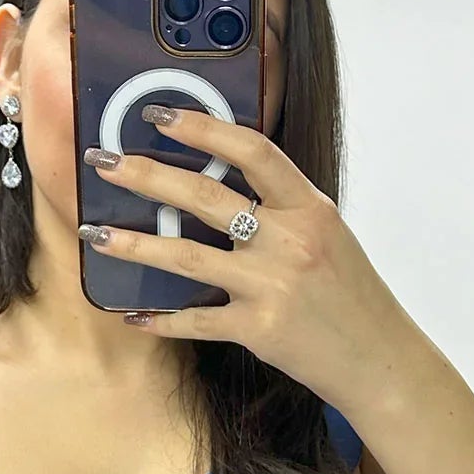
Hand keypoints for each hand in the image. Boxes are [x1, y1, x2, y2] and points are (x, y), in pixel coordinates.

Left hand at [80, 104, 401, 407]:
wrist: (377, 357)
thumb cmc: (349, 295)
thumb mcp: (326, 235)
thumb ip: (280, 209)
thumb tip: (220, 183)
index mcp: (309, 208)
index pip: (252, 151)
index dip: (202, 128)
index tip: (160, 115)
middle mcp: (290, 241)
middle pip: (205, 196)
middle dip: (145, 175)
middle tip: (103, 162)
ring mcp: (272, 285)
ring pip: (187, 256)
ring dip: (134, 244)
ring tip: (95, 234)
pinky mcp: (259, 328)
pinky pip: (196, 321)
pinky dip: (160, 319)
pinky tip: (133, 314)